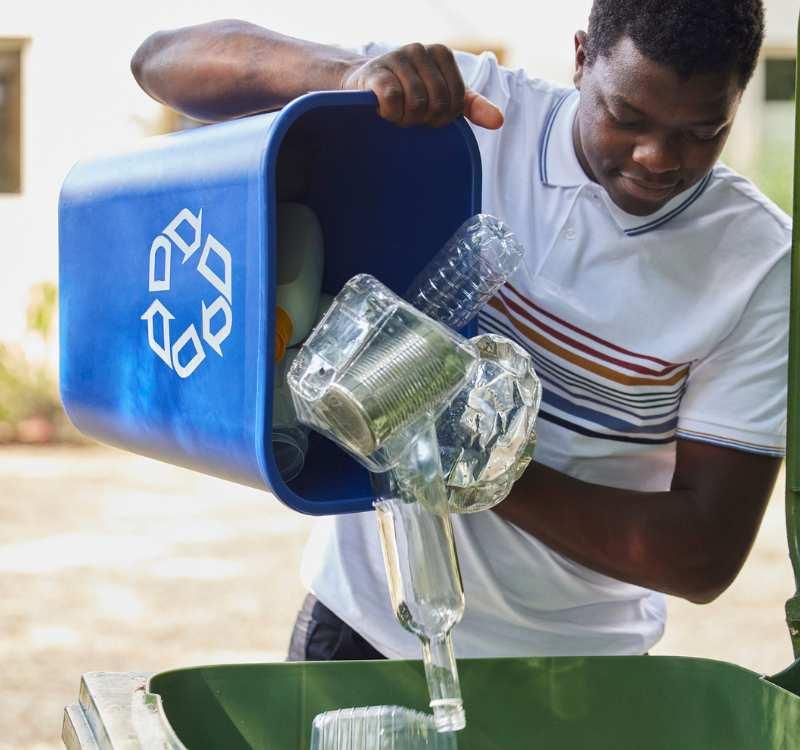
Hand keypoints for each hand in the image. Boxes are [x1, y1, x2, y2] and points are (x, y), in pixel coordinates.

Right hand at [340, 43, 503, 129]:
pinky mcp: (377, 72)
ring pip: (416, 104)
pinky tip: (385, 112)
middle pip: (437, 104)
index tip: (429, 115)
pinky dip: (391, 114)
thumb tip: (498, 121)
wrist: (365, 85)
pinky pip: (393, 101)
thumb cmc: (409, 92)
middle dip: (424, 119)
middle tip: (412, 116)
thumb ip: (473, 106)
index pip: (456, 100)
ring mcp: (398, 58)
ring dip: (406, 119)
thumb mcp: (444, 96)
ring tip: (398, 113)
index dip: (443, 117)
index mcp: (442, 54)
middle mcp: (421, 49)